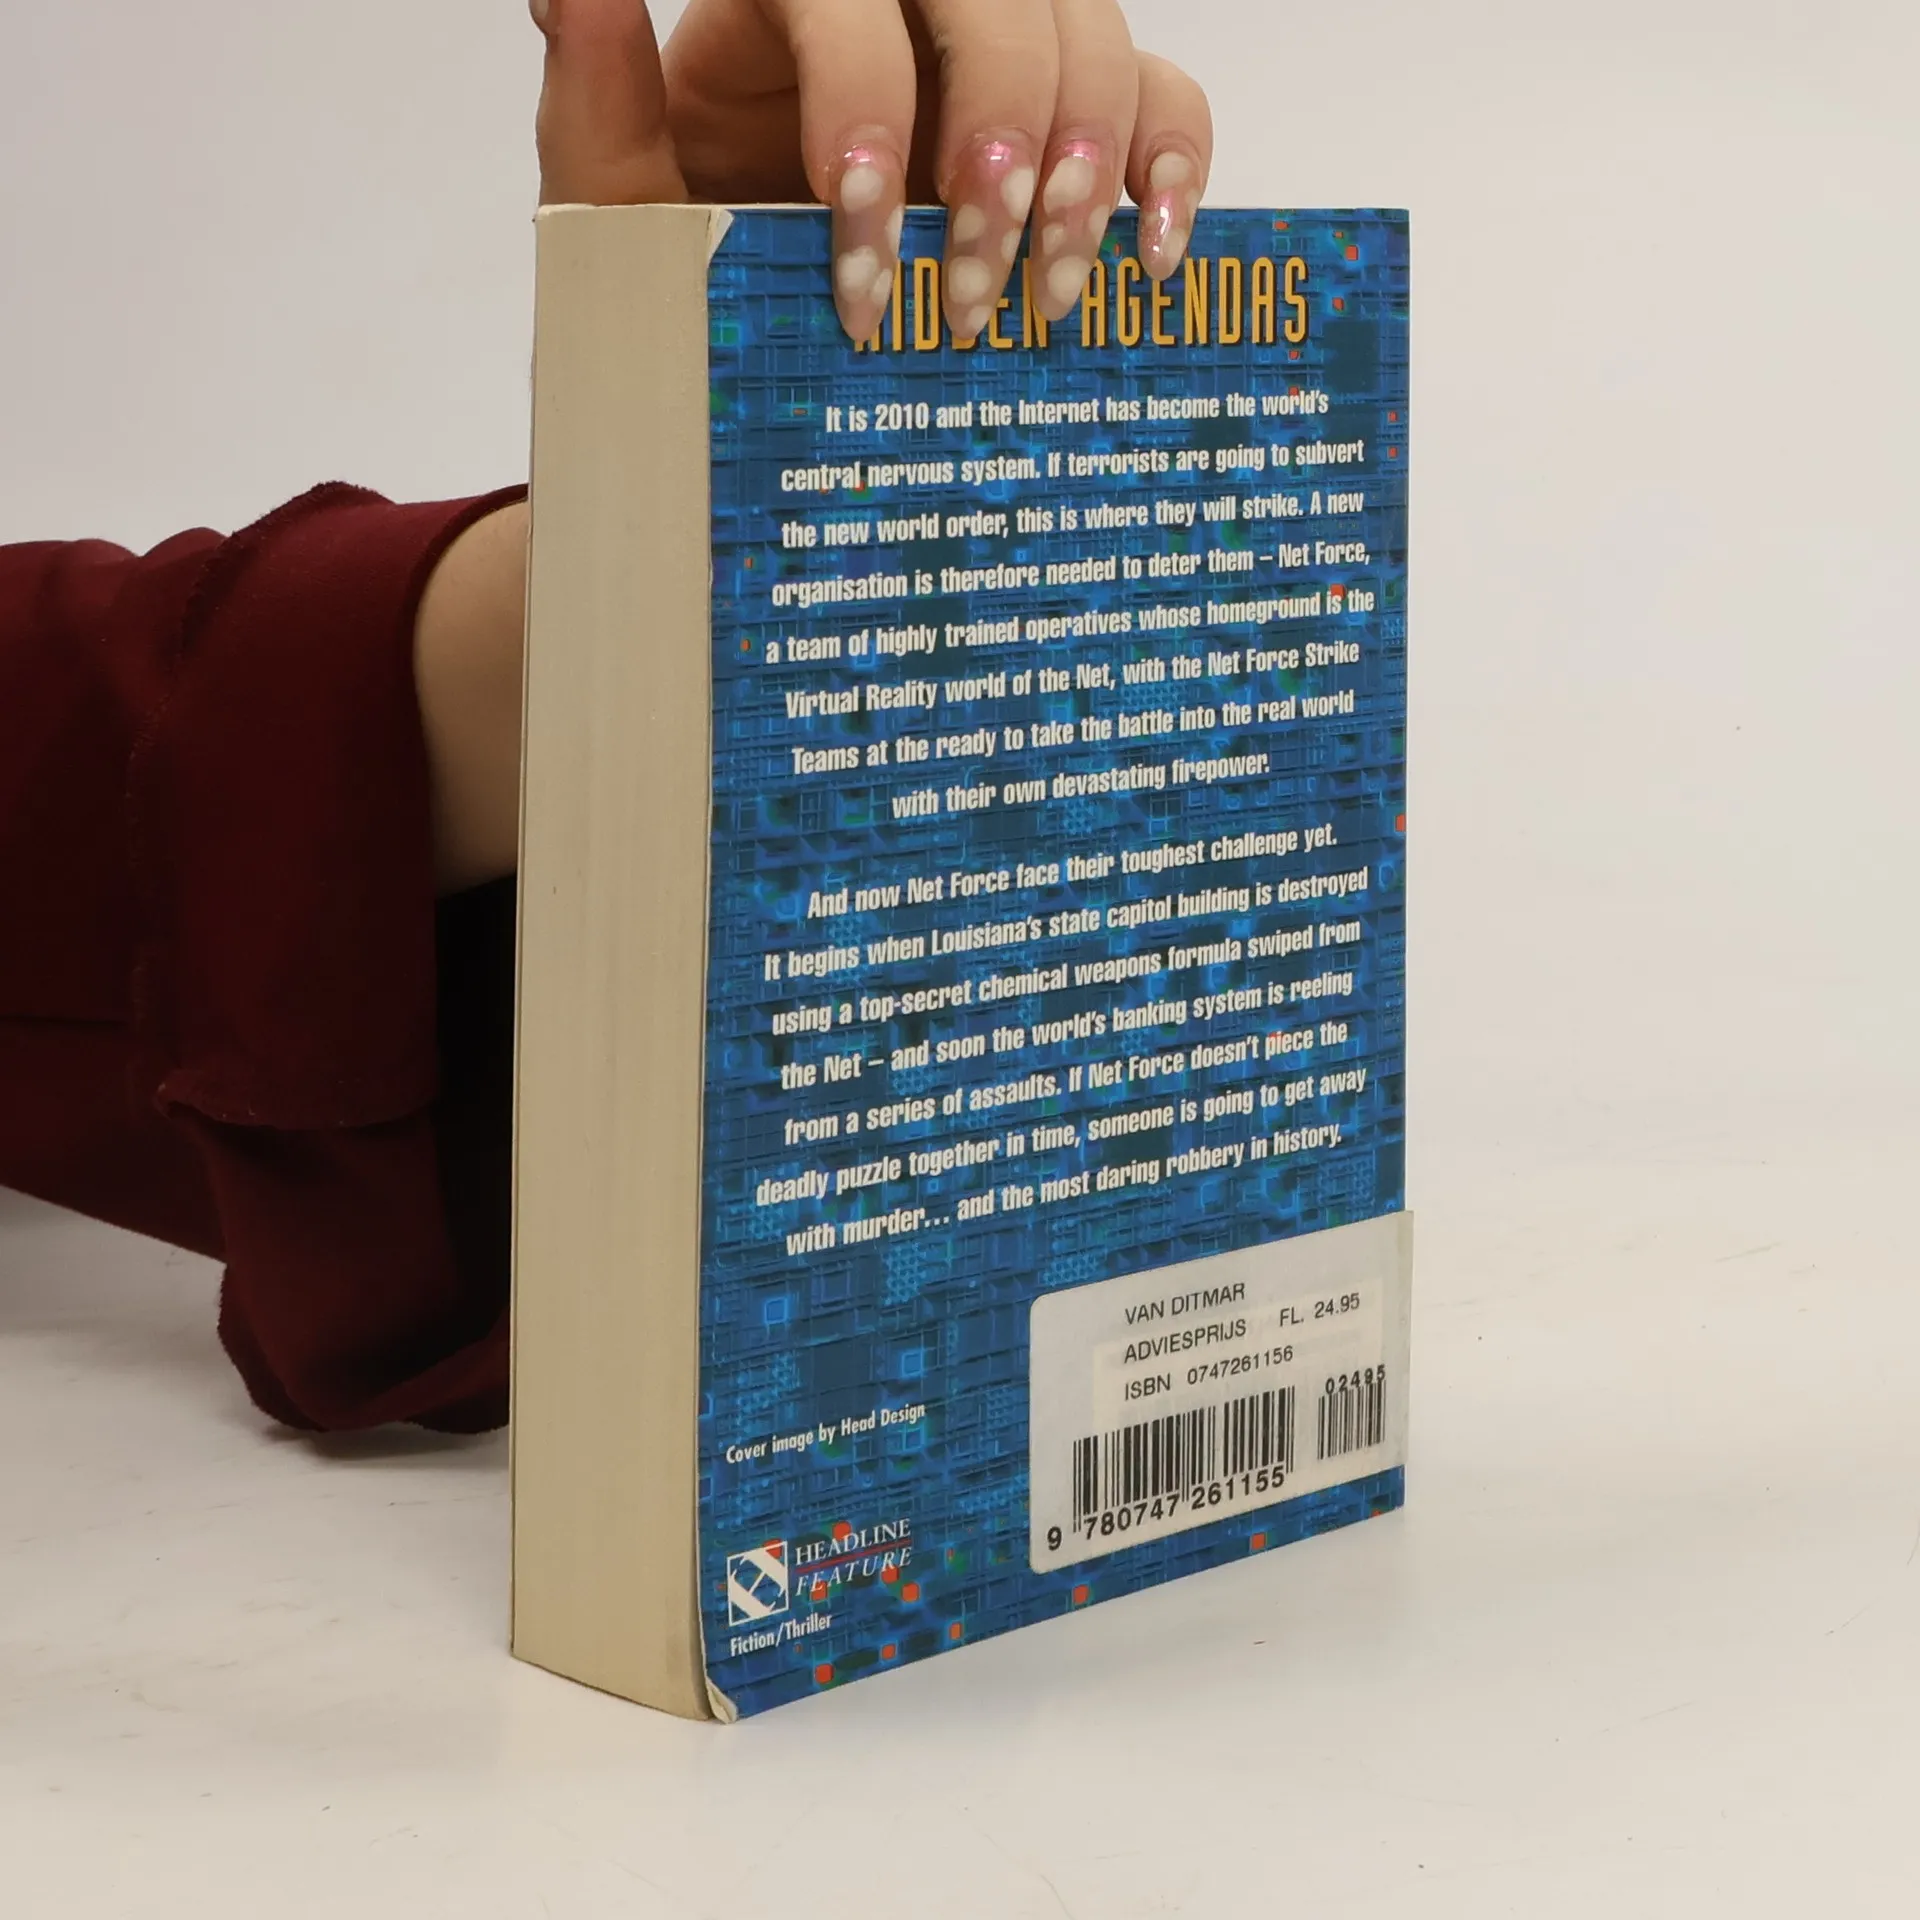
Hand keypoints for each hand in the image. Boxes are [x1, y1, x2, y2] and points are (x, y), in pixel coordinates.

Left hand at [531, 0, 1212, 342]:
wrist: (754, 309)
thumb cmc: (688, 249)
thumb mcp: (622, 203)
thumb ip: (598, 104)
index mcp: (791, 0)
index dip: (865, 101)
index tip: (860, 244)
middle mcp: (908, 1)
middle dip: (998, 143)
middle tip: (972, 287)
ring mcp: (1002, 52)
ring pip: (1093, 34)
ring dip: (1089, 165)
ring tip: (1047, 294)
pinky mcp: (1072, 116)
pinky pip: (1163, 94)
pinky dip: (1175, 165)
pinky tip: (1149, 258)